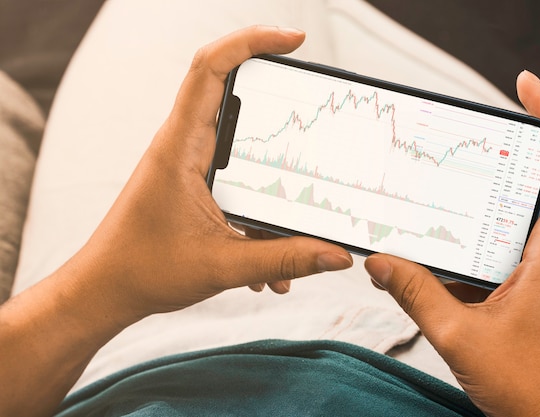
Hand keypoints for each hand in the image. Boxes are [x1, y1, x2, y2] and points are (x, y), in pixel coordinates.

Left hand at [75, 25, 352, 318]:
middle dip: (279, 102)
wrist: (107, 290)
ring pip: (241, 145)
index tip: (294, 41)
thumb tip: (335, 255)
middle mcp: (184, 147)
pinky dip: (260, 209)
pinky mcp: (195, 185)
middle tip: (316, 113)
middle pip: (233, 94)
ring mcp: (190, 164)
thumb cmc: (144, 270)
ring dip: (273, 175)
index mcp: (181, 149)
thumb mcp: (223, 265)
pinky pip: (238, 179)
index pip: (210, 69)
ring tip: (297, 215)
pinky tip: (270, 254)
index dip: (251, 42)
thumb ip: (285, 258)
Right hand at [365, 71, 539, 415]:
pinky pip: (511, 252)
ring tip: (446, 197)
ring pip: (521, 219)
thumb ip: (416, 293)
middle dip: (509, 153)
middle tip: (468, 137)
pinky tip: (445, 259)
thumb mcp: (461, 336)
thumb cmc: (535, 391)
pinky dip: (481, 246)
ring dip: (488, 205)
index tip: (527, 88)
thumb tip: (381, 262)